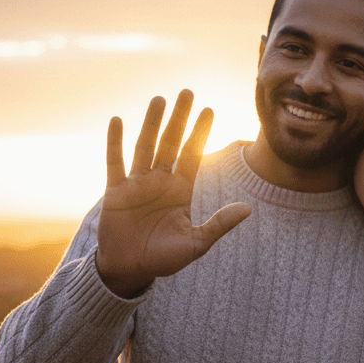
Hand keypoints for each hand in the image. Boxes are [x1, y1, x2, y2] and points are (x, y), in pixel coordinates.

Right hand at [95, 90, 251, 296]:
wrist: (130, 270)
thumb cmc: (163, 259)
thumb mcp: (196, 244)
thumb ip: (219, 224)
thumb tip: (248, 209)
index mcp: (180, 191)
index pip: (193, 155)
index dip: (200, 133)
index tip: (209, 109)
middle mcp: (160, 182)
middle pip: (171, 143)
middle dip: (180, 119)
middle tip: (187, 92)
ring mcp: (137, 184)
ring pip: (146, 146)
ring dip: (152, 123)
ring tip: (159, 99)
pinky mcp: (115, 192)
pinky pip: (115, 162)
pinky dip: (115, 142)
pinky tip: (118, 120)